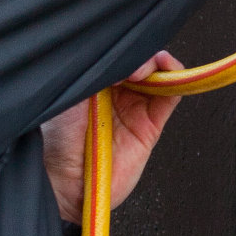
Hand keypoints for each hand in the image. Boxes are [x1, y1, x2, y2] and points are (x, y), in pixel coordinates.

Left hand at [42, 51, 186, 222]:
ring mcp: (135, 107)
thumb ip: (95, 74)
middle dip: (144, 55)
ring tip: (150, 70)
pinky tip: (170, 77)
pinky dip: (177, 83)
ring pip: (160, 75)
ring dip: (162, 65)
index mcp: (96, 82)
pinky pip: (170, 98)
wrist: (66, 185)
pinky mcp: (151, 126)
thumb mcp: (69, 98)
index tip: (123, 55)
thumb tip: (122, 58)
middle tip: (136, 66)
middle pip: (142, 62)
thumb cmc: (58, 142)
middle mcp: (117, 92)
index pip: (118, 55)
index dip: (126, 50)